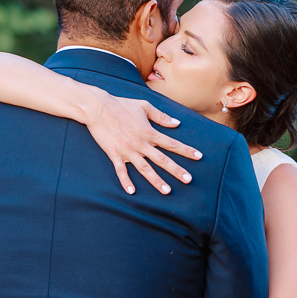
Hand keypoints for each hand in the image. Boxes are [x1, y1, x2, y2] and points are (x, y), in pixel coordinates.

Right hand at [86, 94, 202, 194]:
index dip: (186, 150)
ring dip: (156, 181)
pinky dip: (126, 182)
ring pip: (145, 169)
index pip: (172, 143)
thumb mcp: (144, 106)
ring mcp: (127, 150)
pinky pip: (121, 171)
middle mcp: (140, 143)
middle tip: (188, 180)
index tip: (199, 156)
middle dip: (176, 170)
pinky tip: (132, 192)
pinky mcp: (114, 154)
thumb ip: (161, 116)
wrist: (97, 108)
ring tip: (167, 191)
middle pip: (162, 160)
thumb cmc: (121, 105)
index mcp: (149, 132)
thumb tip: (177, 123)